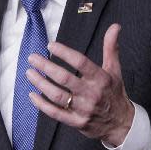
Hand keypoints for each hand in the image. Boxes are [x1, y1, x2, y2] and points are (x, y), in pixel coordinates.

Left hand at [26, 23, 133, 146]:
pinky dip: (42, 105)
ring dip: (40, 84)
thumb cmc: (115, 93)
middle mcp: (91, 93)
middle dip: (46, 67)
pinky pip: (55, 113)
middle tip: (32, 58)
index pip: (80, 62)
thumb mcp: (115, 70)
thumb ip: (111, 47)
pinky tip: (32, 95)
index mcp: (101, 78)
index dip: (64, 53)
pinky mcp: (76, 122)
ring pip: (57, 95)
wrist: (121, 123)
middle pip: (65, 78)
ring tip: (29, 73)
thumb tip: (115, 26)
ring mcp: (83, 109)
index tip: (50, 45)